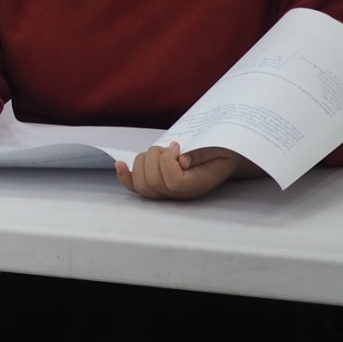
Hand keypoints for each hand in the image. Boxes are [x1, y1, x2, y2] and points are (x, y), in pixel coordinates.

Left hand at [115, 142, 246, 200]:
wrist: (222, 156)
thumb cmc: (221, 150)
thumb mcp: (218, 147)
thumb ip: (202, 154)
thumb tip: (181, 161)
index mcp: (197, 186)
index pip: (172, 181)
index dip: (167, 160)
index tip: (177, 146)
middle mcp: (180, 195)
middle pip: (152, 183)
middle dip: (153, 158)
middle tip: (168, 148)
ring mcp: (167, 193)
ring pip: (141, 183)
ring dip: (144, 161)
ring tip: (159, 152)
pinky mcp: (157, 186)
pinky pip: (135, 187)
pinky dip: (125, 176)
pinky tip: (119, 164)